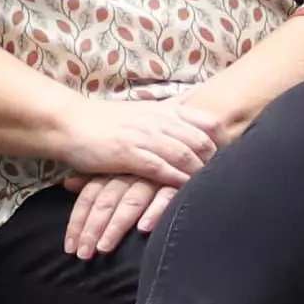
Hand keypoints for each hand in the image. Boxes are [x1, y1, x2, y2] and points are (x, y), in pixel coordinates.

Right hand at [52, 93, 216, 189]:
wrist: (69, 123)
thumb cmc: (102, 121)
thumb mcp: (139, 115)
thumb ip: (163, 121)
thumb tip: (185, 127)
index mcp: (163, 110)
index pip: (207, 121)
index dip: (224, 140)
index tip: (234, 156)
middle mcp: (158, 121)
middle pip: (202, 140)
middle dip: (218, 162)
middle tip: (228, 179)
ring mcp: (144, 136)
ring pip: (186, 155)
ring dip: (201, 174)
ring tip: (212, 191)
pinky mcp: (129, 154)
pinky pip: (162, 169)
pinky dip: (177, 181)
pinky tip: (185, 193)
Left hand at [61, 174, 177, 259]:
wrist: (191, 152)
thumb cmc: (153, 168)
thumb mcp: (122, 169)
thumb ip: (97, 177)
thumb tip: (68, 183)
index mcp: (117, 170)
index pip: (91, 195)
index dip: (78, 221)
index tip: (70, 247)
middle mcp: (133, 172)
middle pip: (106, 200)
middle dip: (92, 228)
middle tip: (83, 254)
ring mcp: (156, 177)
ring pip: (131, 201)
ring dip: (116, 225)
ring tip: (104, 248)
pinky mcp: (180, 182)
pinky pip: (166, 197)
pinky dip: (155, 211)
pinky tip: (143, 229)